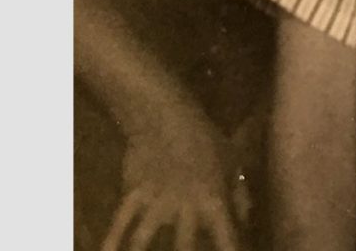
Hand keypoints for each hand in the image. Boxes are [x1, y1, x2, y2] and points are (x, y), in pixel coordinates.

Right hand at [100, 108, 245, 250]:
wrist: (168, 118)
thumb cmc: (206, 139)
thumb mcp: (232, 162)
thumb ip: (239, 195)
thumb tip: (245, 220)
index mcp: (213, 201)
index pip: (225, 236)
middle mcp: (184, 208)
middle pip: (184, 247)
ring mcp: (156, 202)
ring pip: (144, 239)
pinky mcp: (133, 195)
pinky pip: (118, 223)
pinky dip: (110, 241)